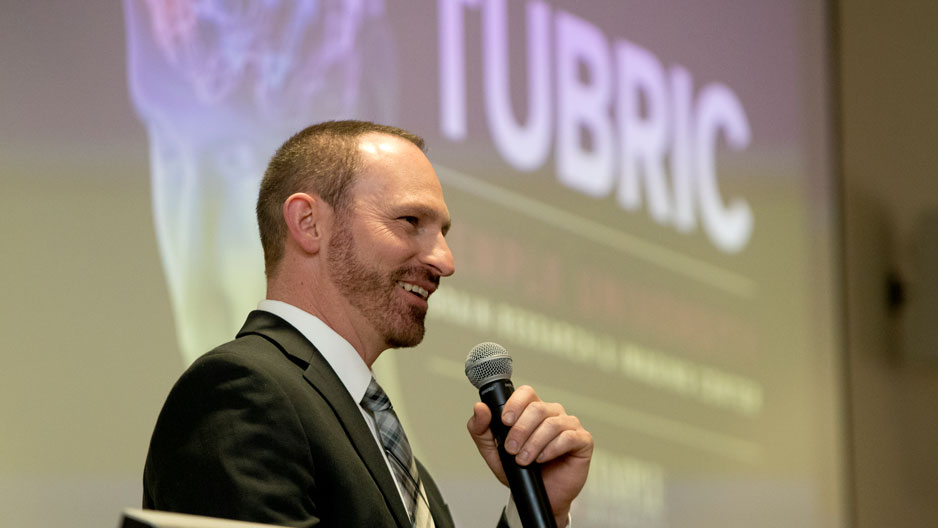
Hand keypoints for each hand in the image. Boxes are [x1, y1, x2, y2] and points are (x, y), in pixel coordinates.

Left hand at [467, 385, 592, 526]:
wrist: (538, 497)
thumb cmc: (520, 471)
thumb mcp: (493, 452)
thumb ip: (482, 429)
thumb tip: (480, 409)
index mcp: (531, 411)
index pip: (526, 393)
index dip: (514, 404)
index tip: (505, 422)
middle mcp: (552, 414)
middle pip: (537, 408)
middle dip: (520, 430)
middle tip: (511, 449)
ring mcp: (569, 426)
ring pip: (551, 423)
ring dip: (534, 443)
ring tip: (524, 459)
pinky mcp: (582, 441)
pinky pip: (568, 437)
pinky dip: (551, 449)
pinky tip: (542, 458)